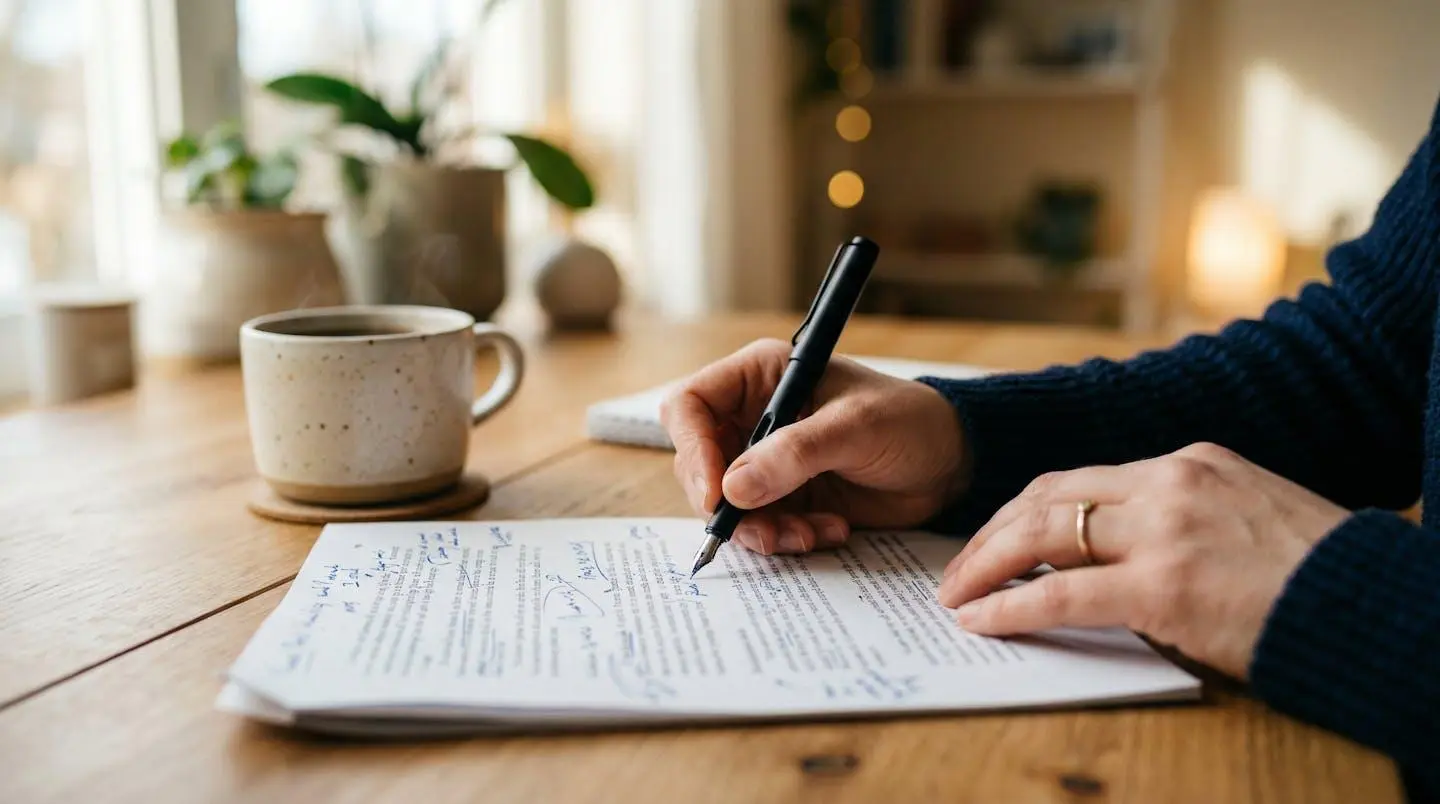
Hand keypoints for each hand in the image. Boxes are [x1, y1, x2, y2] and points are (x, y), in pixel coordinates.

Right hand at [660, 339, 968, 555]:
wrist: (950, 463)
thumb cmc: (909, 421)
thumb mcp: (855, 428)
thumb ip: (794, 454)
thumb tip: (733, 488)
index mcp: (760, 377)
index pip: (690, 406)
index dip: (692, 449)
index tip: (716, 492)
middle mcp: (753, 417)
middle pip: (698, 464)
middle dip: (727, 504)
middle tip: (767, 529)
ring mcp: (766, 461)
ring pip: (726, 504)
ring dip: (760, 529)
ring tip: (808, 536)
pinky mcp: (784, 498)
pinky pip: (759, 526)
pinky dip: (786, 538)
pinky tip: (828, 531)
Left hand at [936, 442, 1348, 678]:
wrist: (1372, 607)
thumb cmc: (1315, 576)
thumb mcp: (1246, 517)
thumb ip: (1180, 520)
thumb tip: (1114, 556)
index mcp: (1191, 460)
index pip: (1082, 478)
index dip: (1026, 509)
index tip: (997, 534)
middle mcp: (1171, 482)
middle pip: (1049, 495)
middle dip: (991, 532)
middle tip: (957, 567)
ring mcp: (1166, 530)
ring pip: (1043, 533)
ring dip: (986, 565)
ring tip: (955, 595)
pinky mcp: (1164, 586)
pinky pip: (1062, 594)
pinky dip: (1011, 606)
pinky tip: (984, 620)